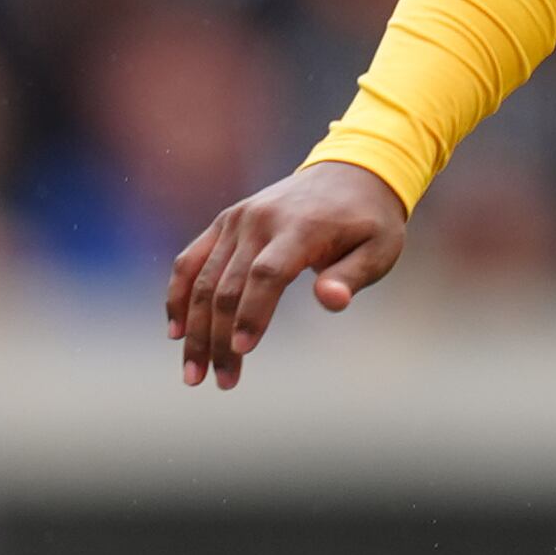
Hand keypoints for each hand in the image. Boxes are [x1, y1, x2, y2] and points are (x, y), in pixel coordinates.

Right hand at [167, 161, 408, 388]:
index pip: (266, 274)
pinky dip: (178, 295)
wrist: (350, 172)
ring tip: (194, 373)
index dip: (252, 313)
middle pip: (227, 285)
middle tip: (222, 382)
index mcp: (300, 227)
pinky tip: (176, 332)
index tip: (243, 351)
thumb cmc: (368, 221)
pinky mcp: (224, 222)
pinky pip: (191, 260)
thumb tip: (330, 301)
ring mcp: (237, 220)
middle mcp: (260, 220)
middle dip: (220, 338)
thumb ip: (353, 276)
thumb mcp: (379, 249)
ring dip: (195, 329)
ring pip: (203, 279)